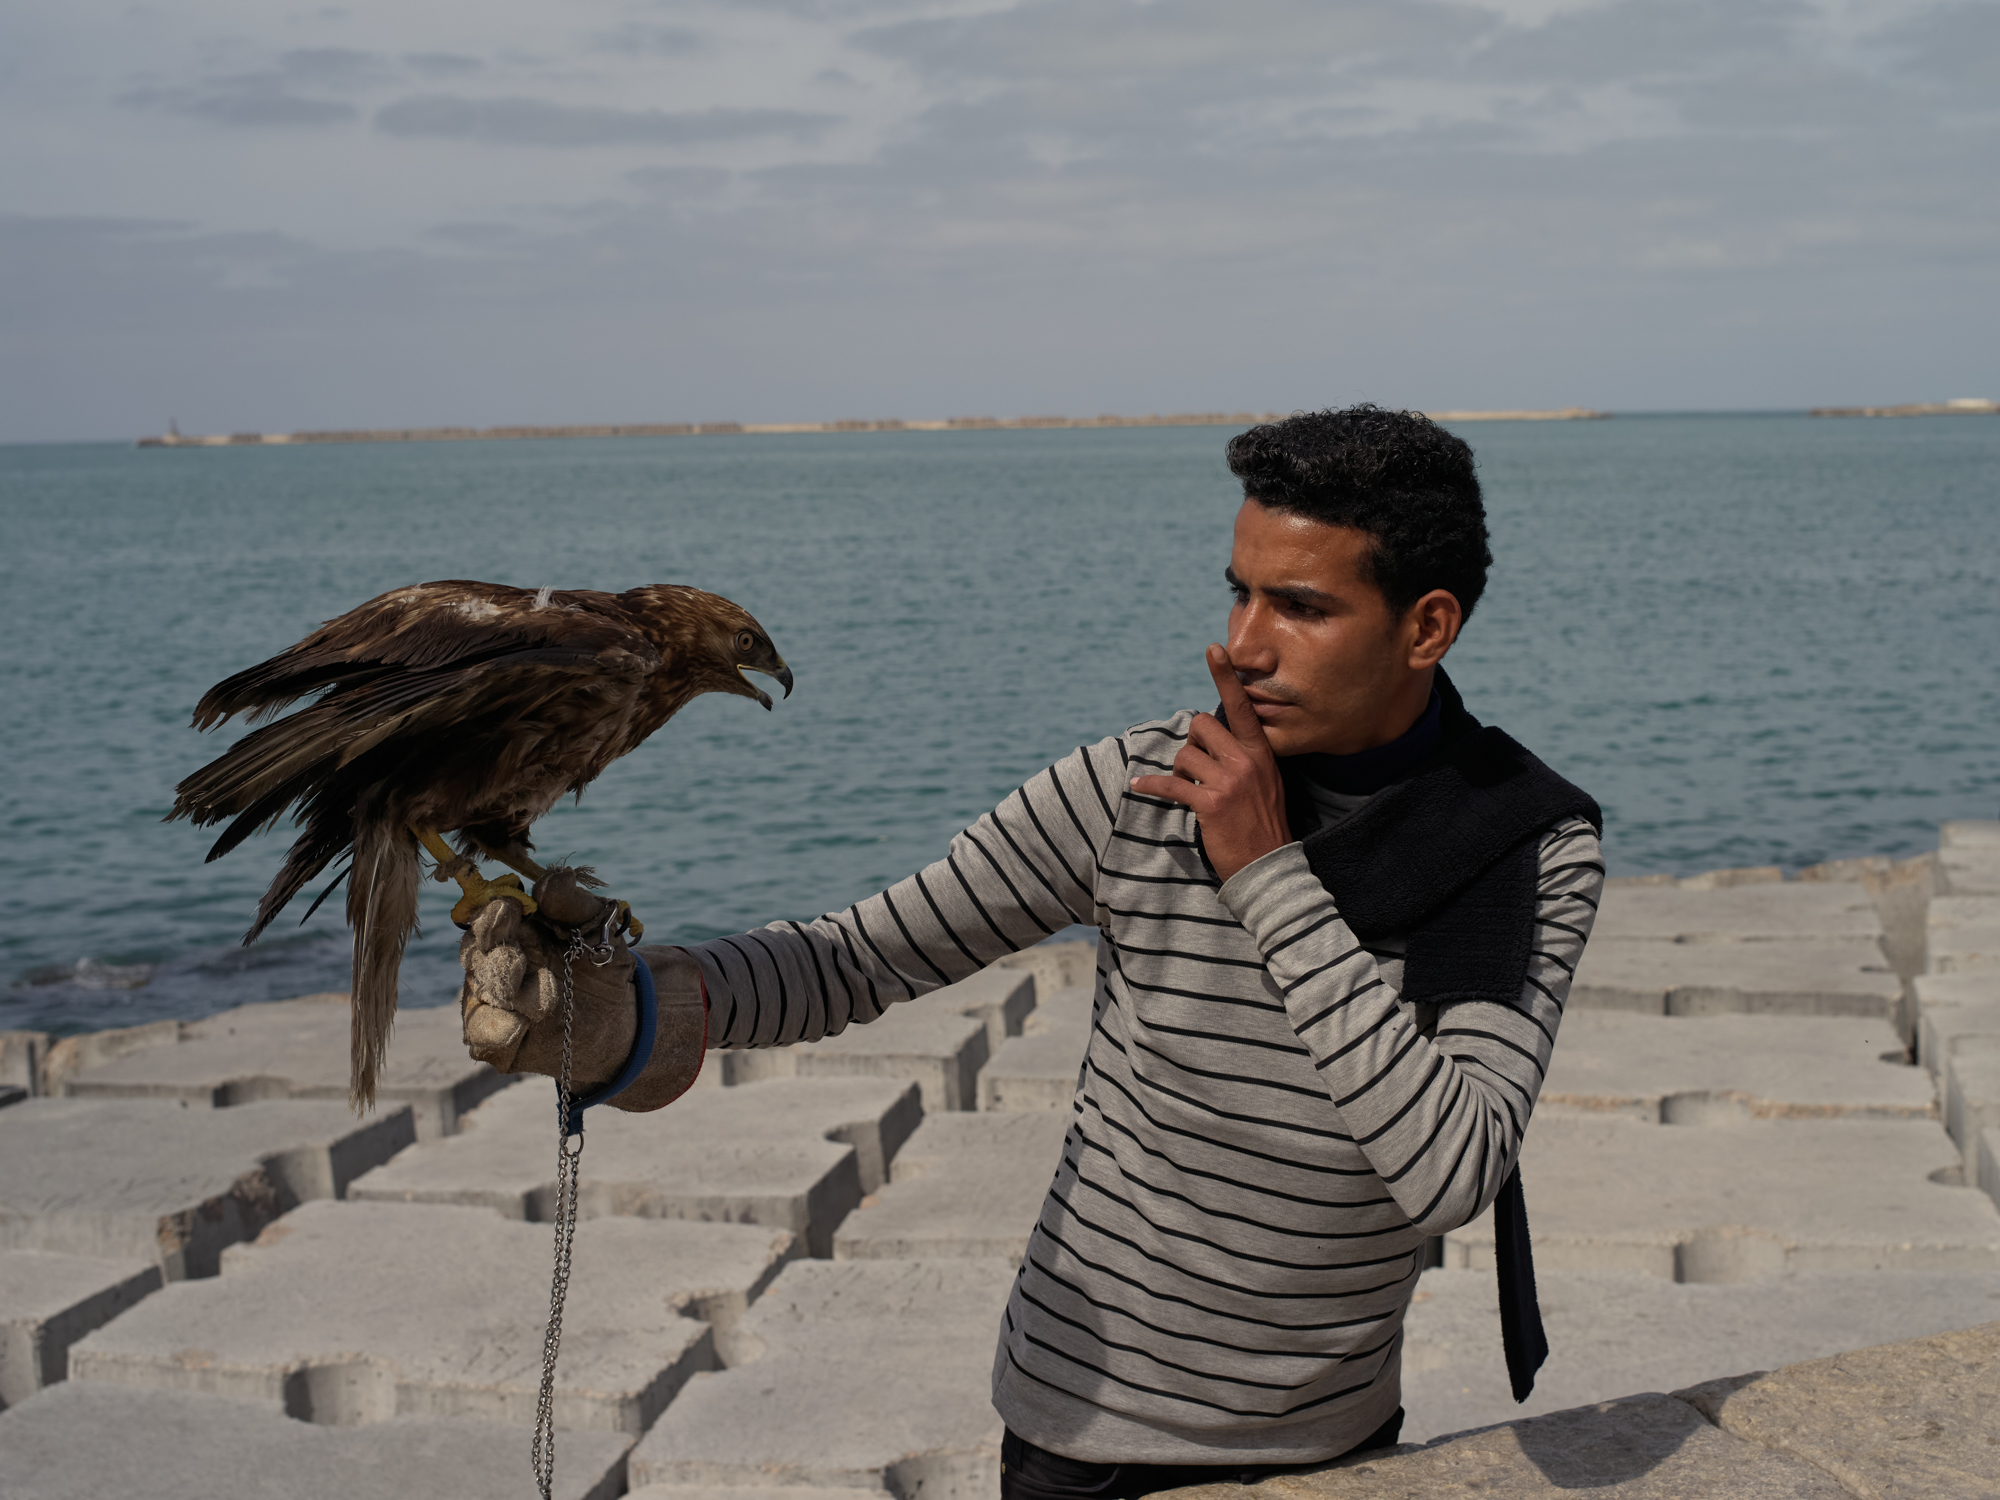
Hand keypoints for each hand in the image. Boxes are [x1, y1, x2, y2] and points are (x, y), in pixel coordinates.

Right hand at [457, 867, 708, 1111]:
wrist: (618, 1017)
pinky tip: (521, 1025)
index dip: (494, 913)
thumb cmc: (601, 963)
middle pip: (475, 953)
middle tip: (518, 957)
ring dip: (505, 992)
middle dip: (496, 954)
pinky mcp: (495, 1040)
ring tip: (537, 996)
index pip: (486, 915)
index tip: (512, 908)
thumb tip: (554, 878)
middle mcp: (492, 963)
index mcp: (510, 930)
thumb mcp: (597, 927)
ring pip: (478, 993)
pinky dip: (499, 1030)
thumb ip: (573, 902)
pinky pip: (481, 1035)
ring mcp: (490, 1001)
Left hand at [1129, 645, 1293, 882]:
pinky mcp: (1210, 803)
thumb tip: (1210, 736)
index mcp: (1260, 753)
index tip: (1213, 649)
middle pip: (1201, 726)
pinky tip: (1140, 788)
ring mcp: (1229, 782)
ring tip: (1188, 789)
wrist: (1268, 866)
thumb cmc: (1261, 823)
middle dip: (1191, 744)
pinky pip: (1171, 785)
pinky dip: (1151, 787)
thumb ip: (1243, 756)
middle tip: (1194, 767)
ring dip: (1179, 771)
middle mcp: (1246, 761)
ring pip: (1185, 755)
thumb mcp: (1265, 781)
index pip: (1241, 707)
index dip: (1226, 677)